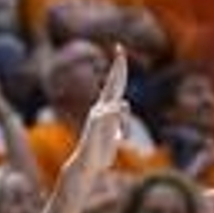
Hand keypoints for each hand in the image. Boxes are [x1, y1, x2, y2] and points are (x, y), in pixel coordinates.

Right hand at [68, 45, 129, 181]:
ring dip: (126, 126)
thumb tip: (123, 104)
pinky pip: (114, 113)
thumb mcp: (114, 133)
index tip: (119, 52)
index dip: (118, 69)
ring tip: (121, 141)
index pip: (114, 85)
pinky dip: (120, 121)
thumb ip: (119, 119)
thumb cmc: (100, 151)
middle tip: (120, 47)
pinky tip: (119, 135)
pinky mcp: (97, 122)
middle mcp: (100, 108)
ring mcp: (98, 114)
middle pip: (113, 83)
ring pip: (123, 108)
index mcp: (105, 109)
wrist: (86, 165)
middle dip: (118, 66)